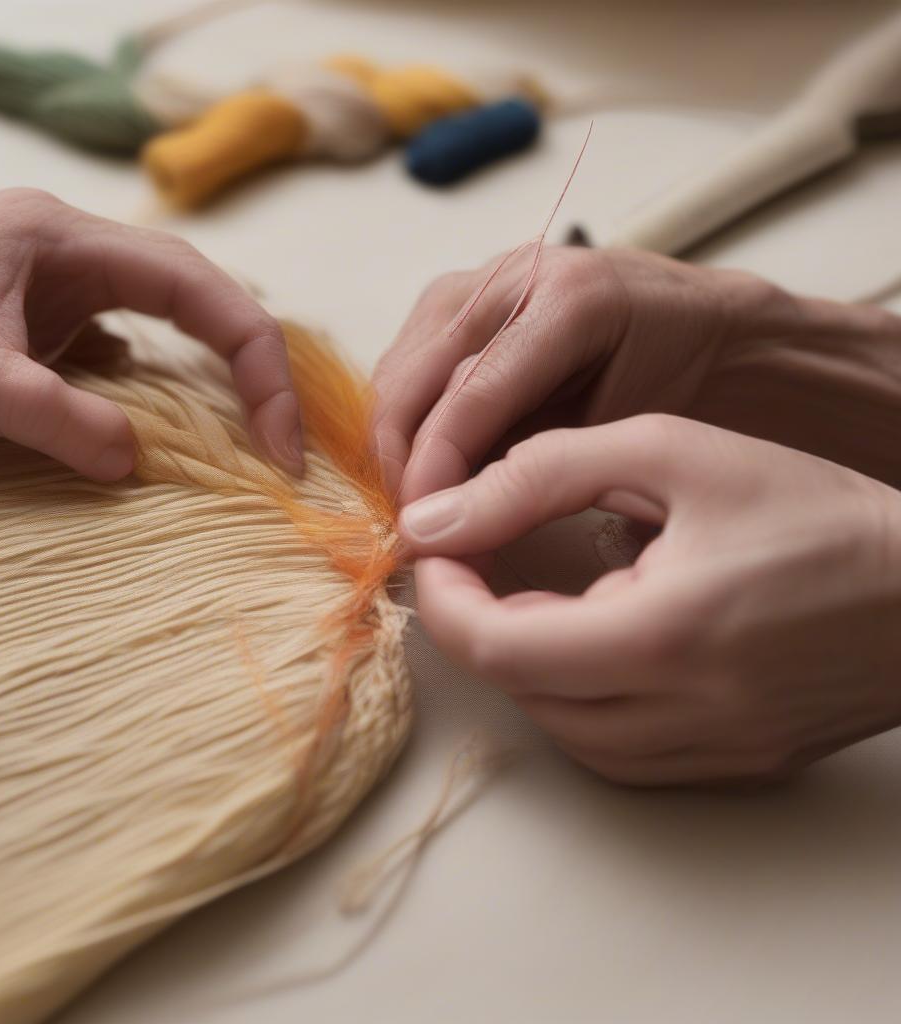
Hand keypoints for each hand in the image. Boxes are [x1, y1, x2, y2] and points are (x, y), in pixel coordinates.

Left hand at [0, 188, 302, 478]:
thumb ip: (54, 417)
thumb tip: (133, 463)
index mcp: (61, 239)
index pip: (197, 289)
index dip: (253, 363)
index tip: (279, 440)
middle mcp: (68, 255)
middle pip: (195, 301)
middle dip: (247, 370)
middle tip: (281, 446)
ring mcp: (52, 293)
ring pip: (164, 329)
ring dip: (208, 382)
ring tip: (247, 439)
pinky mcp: (36, 331)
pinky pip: (120, 359)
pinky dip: (154, 396)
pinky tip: (160, 430)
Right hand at [373, 246, 900, 502]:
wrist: (721, 337)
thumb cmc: (690, 388)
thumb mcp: (622, 433)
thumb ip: (535, 456)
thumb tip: (451, 506)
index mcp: (571, 301)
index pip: (468, 396)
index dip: (431, 469)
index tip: (420, 527)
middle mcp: (516, 275)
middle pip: (412, 377)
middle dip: (397, 458)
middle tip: (410, 523)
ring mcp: (486, 277)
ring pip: (400, 367)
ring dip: (393, 437)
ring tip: (414, 495)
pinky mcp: (470, 295)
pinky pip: (411, 357)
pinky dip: (406, 412)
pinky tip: (422, 457)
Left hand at [399, 415, 900, 785]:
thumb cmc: (814, 509)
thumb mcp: (675, 452)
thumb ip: (542, 473)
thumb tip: (437, 516)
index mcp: (663, 635)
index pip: (496, 647)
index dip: (445, 597)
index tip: (440, 547)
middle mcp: (680, 717)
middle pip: (519, 692)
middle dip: (478, 624)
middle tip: (479, 560)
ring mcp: (707, 756)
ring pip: (559, 728)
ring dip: (526, 662)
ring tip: (541, 594)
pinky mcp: (728, 768)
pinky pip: (613, 751)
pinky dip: (579, 697)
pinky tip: (598, 640)